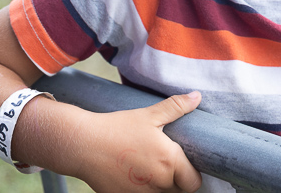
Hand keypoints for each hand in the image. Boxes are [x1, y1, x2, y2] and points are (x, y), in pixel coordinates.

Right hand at [76, 92, 202, 192]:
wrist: (83, 145)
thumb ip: (176, 107)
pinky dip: (142, 191)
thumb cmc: (117, 128)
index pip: (194, 182)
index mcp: (169, 162)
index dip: (192, 174)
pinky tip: (134, 177)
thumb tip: (198, 96)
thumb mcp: (149, 115)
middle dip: (177, 181)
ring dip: (160, 187)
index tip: (185, 165)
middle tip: (167, 165)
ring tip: (151, 170)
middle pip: (179, 191)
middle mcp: (158, 183)